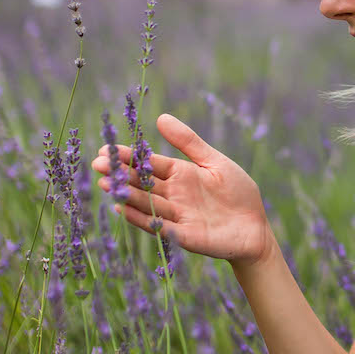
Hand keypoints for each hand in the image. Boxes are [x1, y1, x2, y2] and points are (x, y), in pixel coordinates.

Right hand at [91, 113, 273, 267]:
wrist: (257, 228)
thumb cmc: (238, 193)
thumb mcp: (214, 162)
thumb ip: (189, 142)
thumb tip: (161, 117)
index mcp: (181, 175)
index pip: (150, 163)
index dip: (129, 157)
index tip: (106, 149)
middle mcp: (174, 195)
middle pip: (143, 183)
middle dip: (121, 173)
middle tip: (97, 165)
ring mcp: (177, 216)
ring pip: (147, 203)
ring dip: (126, 195)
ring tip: (107, 184)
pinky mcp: (184, 236)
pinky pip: (159, 226)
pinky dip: (142, 219)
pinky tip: (123, 210)